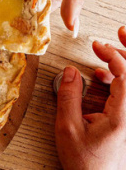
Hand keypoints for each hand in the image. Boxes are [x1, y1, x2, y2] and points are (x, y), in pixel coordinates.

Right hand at [55, 27, 125, 169]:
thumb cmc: (86, 164)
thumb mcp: (68, 129)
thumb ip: (69, 97)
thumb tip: (70, 72)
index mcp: (123, 116)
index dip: (114, 56)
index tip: (97, 46)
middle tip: (120, 33)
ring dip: (124, 65)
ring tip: (105, 53)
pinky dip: (120, 79)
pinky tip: (103, 76)